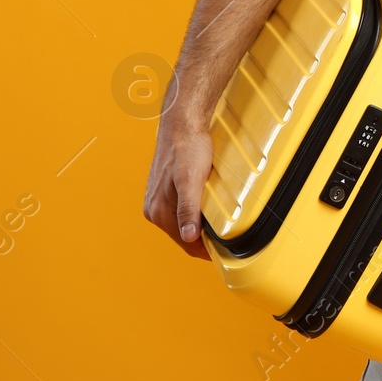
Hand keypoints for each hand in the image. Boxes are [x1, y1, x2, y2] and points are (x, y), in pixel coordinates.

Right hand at [143, 115, 214, 260]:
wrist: (181, 127)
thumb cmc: (188, 150)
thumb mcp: (191, 180)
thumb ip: (188, 209)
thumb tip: (187, 236)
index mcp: (158, 211)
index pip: (185, 243)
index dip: (205, 251)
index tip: (224, 254)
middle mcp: (154, 209)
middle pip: (183, 236)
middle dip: (202, 242)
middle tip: (228, 244)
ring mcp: (157, 201)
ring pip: (181, 225)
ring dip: (198, 229)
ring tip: (220, 230)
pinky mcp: (163, 192)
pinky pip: (180, 212)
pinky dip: (193, 217)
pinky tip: (206, 213)